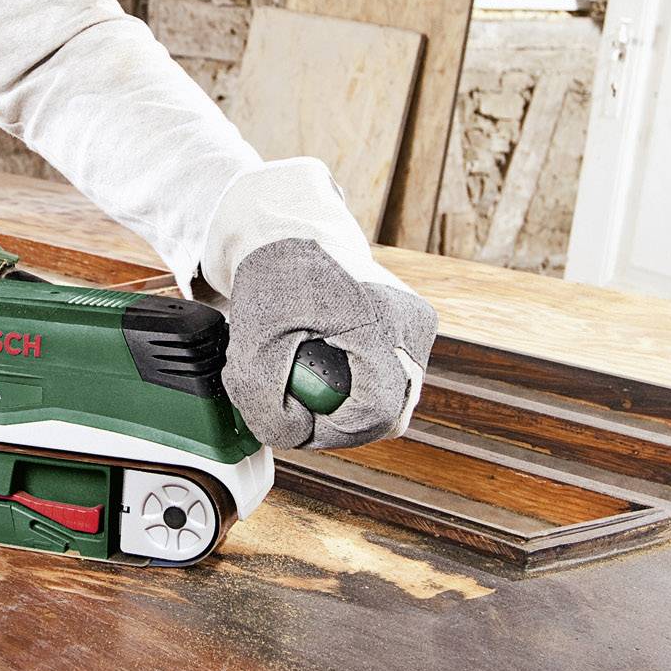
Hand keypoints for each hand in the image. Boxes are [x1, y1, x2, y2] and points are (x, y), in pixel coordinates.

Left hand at [222, 237, 436, 449]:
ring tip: (311, 380)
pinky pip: (394, 382)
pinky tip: (331, 366)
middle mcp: (411, 324)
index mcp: (378, 320)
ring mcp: (419, 327)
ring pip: (394, 402)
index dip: (334, 430)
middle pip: (391, 414)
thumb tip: (295, 435)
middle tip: (299, 405)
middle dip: (341, 423)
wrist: (292, 234)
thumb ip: (264, 401)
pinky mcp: (415, 330)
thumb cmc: (273, 279)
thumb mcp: (251, 343)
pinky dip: (360, 387)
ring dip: (351, 406)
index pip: (376, 411)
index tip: (298, 417)